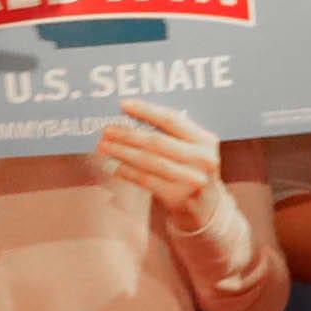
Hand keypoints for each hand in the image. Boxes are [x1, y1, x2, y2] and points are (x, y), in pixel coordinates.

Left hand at [93, 100, 227, 226]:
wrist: (207, 206)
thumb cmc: (192, 169)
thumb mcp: (193, 148)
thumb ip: (171, 133)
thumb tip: (131, 117)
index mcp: (205, 140)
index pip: (172, 120)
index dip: (146, 111)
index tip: (124, 105)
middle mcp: (202, 159)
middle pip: (156, 142)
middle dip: (127, 134)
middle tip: (106, 130)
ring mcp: (190, 180)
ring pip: (147, 161)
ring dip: (122, 152)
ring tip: (104, 146)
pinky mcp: (176, 197)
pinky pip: (144, 180)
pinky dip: (125, 171)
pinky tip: (112, 165)